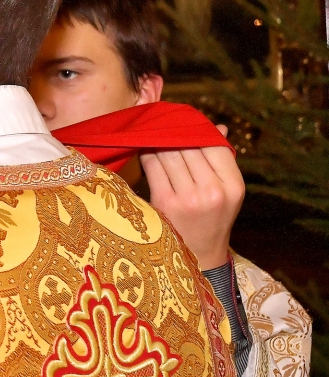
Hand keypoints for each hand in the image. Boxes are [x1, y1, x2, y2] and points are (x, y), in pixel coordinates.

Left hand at [141, 126, 242, 269]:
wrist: (198, 258)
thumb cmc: (211, 219)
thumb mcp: (225, 192)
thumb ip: (221, 160)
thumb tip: (218, 126)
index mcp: (234, 185)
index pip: (213, 144)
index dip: (196, 128)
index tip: (182, 119)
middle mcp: (213, 191)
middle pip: (188, 146)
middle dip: (172, 130)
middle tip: (159, 118)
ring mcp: (189, 197)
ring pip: (168, 152)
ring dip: (156, 138)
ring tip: (150, 129)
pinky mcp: (165, 202)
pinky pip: (152, 165)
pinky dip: (145, 152)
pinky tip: (142, 146)